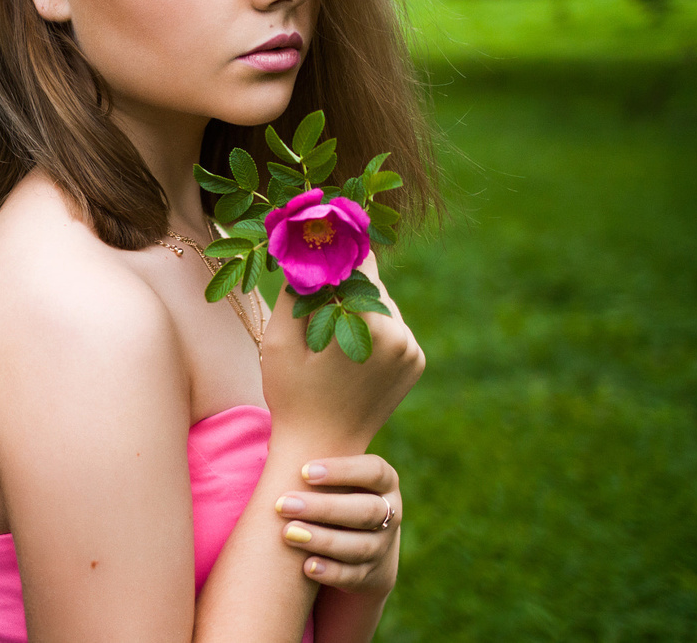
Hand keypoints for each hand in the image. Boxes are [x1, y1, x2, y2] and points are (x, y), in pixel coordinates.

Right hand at [260, 251, 424, 452]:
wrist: (322, 447)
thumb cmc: (291, 394)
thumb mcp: (280, 339)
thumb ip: (297, 289)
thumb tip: (309, 250)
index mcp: (368, 323)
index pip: (357, 262)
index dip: (333, 258)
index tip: (314, 263)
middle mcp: (400, 333)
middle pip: (370, 283)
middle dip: (342, 287)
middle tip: (314, 308)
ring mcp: (412, 349)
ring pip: (382, 303)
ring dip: (358, 308)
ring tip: (328, 337)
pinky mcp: (416, 362)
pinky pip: (393, 327)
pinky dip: (372, 329)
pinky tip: (348, 352)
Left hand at [274, 454, 401, 596]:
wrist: (361, 540)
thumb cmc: (335, 492)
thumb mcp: (334, 475)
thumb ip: (315, 457)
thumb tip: (274, 441)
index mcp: (384, 482)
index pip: (374, 471)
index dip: (342, 471)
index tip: (304, 471)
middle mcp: (391, 513)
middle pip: (366, 511)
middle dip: (324, 508)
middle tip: (283, 504)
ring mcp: (383, 546)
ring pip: (359, 545)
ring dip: (323, 540)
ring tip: (288, 533)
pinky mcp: (372, 575)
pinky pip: (354, 576)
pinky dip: (331, 571)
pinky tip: (306, 566)